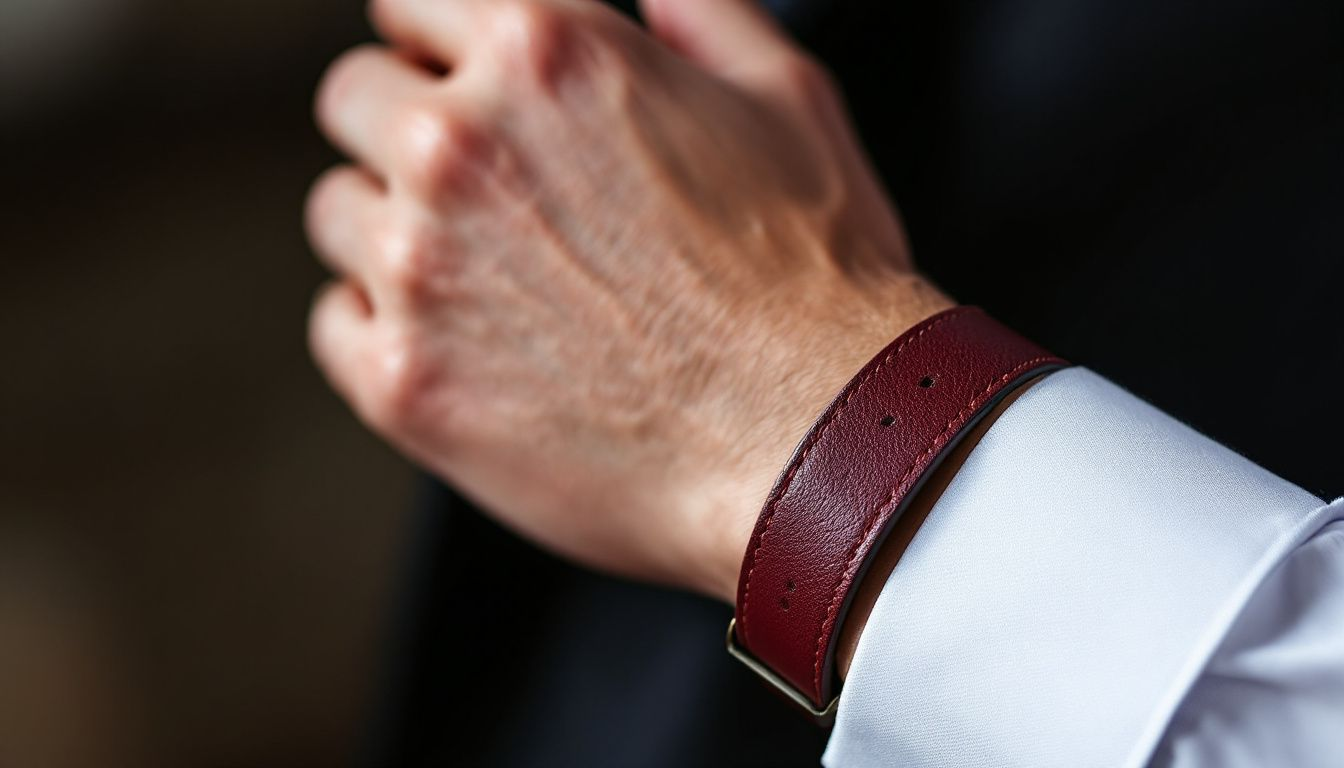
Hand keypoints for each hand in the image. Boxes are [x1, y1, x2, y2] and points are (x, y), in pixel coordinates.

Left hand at [306, 0, 951, 601]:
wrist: (815, 442)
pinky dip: (387, 329)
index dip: (438, 38)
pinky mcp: (402, 380)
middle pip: (354, 97)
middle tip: (479, 188)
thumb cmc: (815, 278)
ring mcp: (419, 267)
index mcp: (543, 52)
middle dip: (404, 126)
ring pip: (337, 212)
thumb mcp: (785, 94)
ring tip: (488, 279)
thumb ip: (697, 13)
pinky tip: (469, 346)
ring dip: (393, 230)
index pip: (409, 0)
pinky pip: (337, 324)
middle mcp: (460, 145)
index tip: (453, 76)